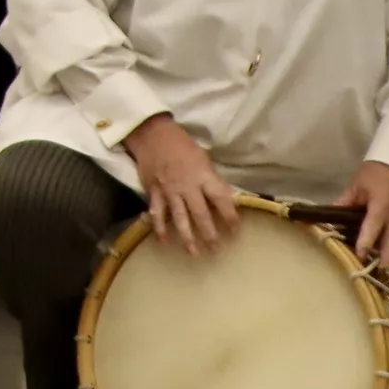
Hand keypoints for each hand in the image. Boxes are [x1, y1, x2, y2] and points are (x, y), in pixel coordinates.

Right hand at [126, 112, 237, 255]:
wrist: (153, 135)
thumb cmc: (182, 146)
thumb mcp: (203, 159)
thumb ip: (212, 180)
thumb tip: (224, 198)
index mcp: (203, 176)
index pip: (221, 199)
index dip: (230, 216)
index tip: (236, 231)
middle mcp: (187, 186)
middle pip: (200, 214)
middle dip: (209, 234)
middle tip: (216, 251)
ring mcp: (169, 190)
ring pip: (179, 218)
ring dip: (187, 237)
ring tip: (194, 253)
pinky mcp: (153, 192)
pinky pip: (157, 213)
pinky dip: (160, 228)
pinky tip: (164, 241)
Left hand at [332, 158, 388, 263]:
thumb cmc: (375, 174)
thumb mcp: (357, 186)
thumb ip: (345, 204)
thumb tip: (329, 219)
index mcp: (382, 207)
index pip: (372, 230)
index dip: (365, 244)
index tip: (360, 256)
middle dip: (386, 259)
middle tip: (380, 274)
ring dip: (388, 246)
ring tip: (377, 254)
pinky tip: (386, 234)